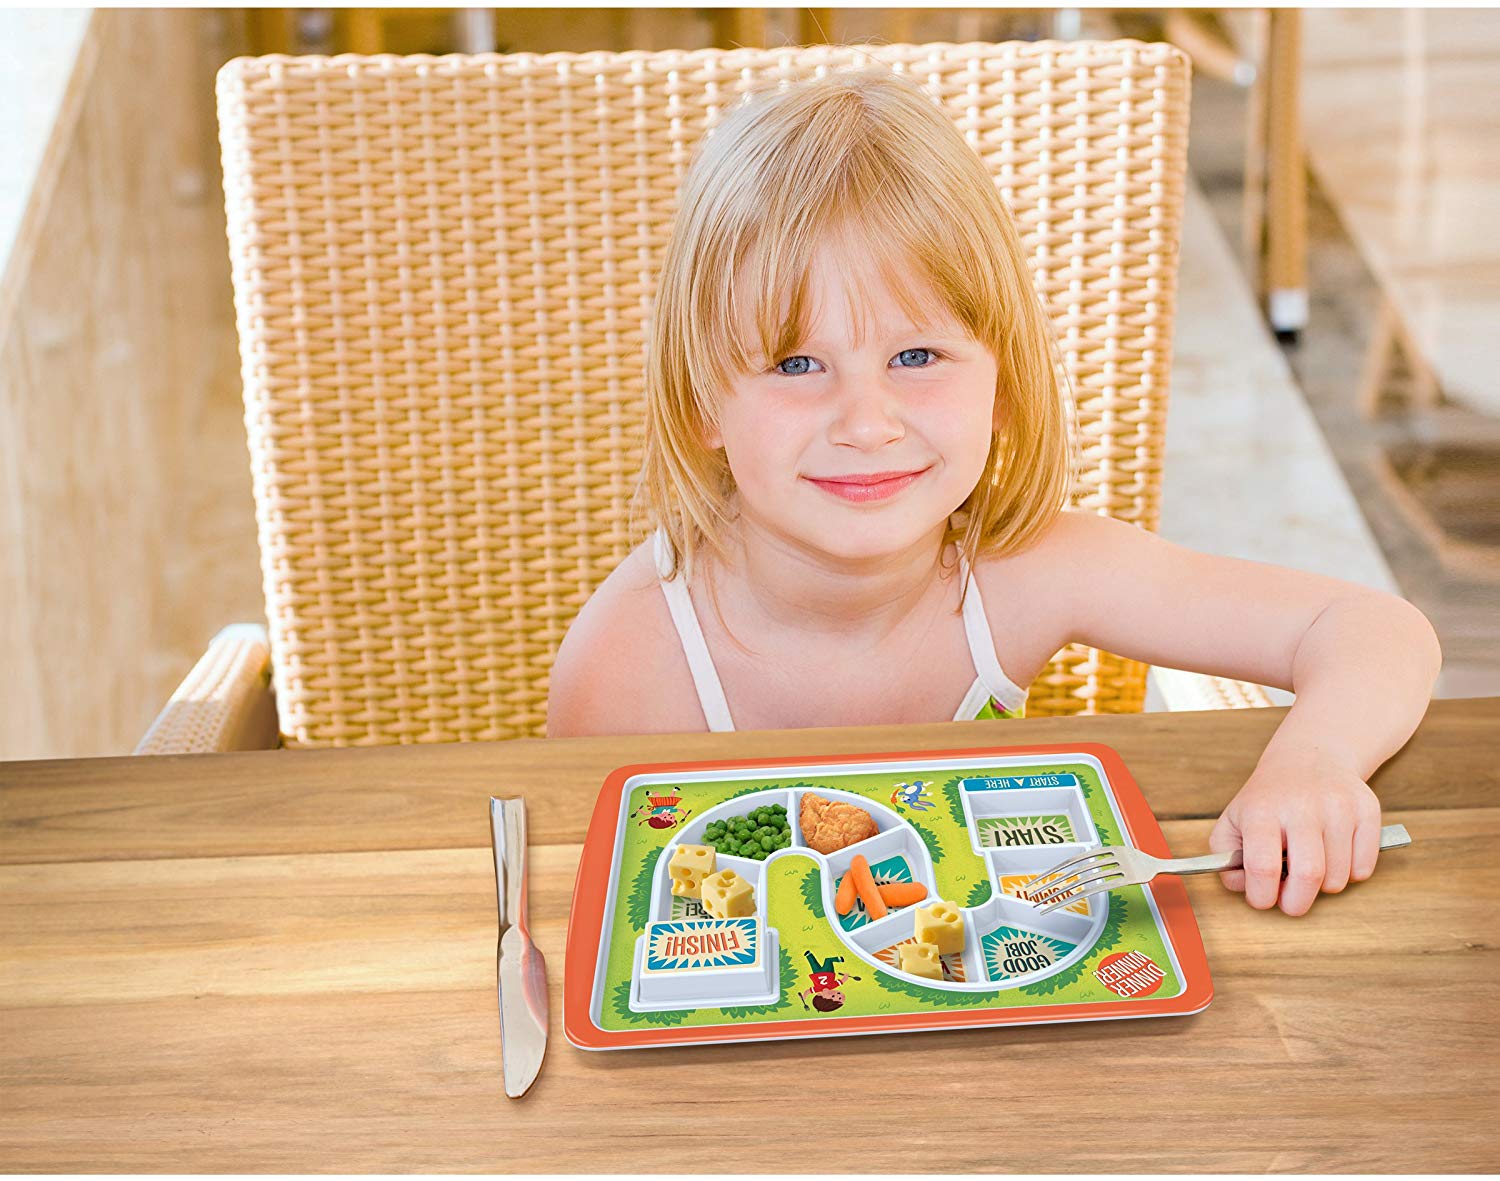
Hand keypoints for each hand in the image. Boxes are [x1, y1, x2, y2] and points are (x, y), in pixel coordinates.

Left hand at [1207, 745, 1383, 915]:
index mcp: (1261, 811)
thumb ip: (1226, 860)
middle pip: (1309, 875)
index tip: (1262, 899)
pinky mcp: (1366, 811)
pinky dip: (1349, 874)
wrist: (1309, 758)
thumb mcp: (1233, 821)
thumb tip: (1243, 887)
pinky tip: (1333, 855)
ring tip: (1309, 866)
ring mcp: (1338, 807)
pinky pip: (1364, 868)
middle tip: (1291, 901)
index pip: (1263, 866)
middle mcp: (1301, 806)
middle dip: (1297, 902)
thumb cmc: (1268, 799)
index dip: (1262, 896)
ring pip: (1338, 877)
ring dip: (1323, 887)